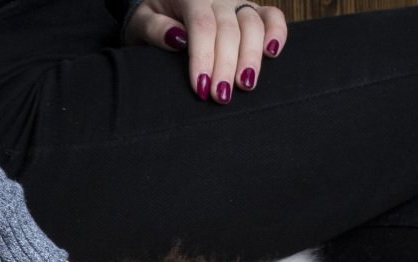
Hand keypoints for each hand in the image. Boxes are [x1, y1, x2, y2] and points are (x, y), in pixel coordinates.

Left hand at [124, 0, 287, 103]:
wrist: (162, 6)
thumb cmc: (152, 18)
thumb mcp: (140, 21)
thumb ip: (154, 28)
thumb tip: (176, 39)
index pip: (202, 27)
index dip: (204, 57)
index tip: (201, 87)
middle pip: (229, 30)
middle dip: (226, 66)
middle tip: (221, 96)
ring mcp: (237, 2)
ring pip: (253, 25)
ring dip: (251, 57)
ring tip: (246, 85)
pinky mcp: (251, 11)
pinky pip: (271, 17)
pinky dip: (277, 33)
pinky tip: (272, 54)